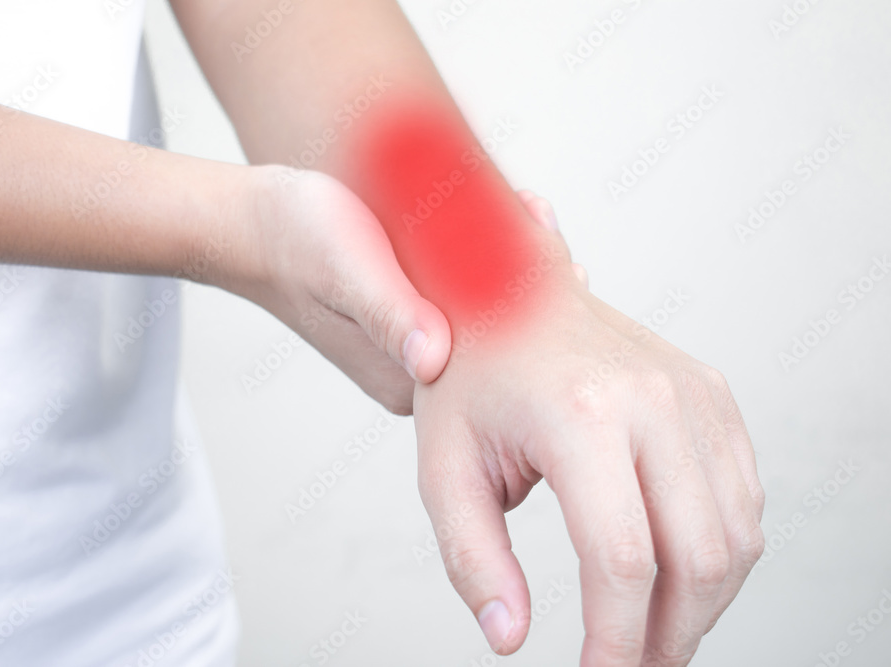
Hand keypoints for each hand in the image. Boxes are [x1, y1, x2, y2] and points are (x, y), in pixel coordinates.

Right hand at [231, 168, 576, 413]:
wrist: (256, 226)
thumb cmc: (295, 243)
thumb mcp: (348, 273)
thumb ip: (391, 317)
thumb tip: (434, 358)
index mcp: (411, 380)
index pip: (496, 354)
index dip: (530, 304)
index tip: (558, 255)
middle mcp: (422, 371)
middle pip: (499, 333)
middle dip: (528, 278)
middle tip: (544, 219)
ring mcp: (419, 344)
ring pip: (486, 307)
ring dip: (512, 260)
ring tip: (531, 211)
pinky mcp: (413, 312)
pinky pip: (465, 288)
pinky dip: (486, 252)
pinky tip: (503, 213)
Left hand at [413, 212, 764, 664]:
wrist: (506, 292)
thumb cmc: (470, 376)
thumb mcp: (445, 467)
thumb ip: (473, 558)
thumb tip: (510, 637)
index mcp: (580, 413)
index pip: (621, 559)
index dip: (615, 641)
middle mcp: (651, 398)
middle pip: (698, 558)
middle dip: (671, 636)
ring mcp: (692, 392)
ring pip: (737, 535)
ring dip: (705, 603)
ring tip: (655, 632)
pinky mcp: (712, 395)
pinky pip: (744, 495)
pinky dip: (724, 551)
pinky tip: (678, 573)